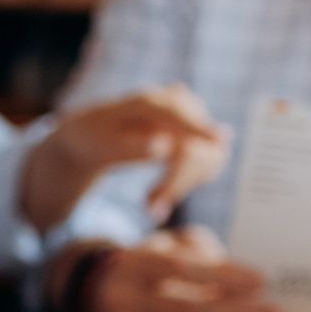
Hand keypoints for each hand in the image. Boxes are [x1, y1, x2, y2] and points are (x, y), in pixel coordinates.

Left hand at [21, 85, 228, 232]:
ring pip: (209, 156)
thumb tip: (164, 147)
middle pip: (197, 140)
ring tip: (148, 207)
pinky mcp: (198, 138)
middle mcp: (176, 106)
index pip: (177, 112)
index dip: (197, 126)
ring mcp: (190, 120)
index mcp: (148, 101)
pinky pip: (207, 165)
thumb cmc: (93, 139)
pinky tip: (157, 198)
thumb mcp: (101, 146)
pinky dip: (185, 186)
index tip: (217, 141)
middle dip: (178, 179)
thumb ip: (130, 147)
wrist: (93, 138)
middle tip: (148, 210)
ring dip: (182, 186)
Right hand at [80, 227, 276, 311]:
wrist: (94, 291)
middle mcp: (124, 298)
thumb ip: (200, 249)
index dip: (220, 276)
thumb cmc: (146, 261)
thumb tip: (241, 278)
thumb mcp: (166, 242)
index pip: (179, 269)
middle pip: (185, 311)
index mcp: (132, 263)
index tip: (260, 282)